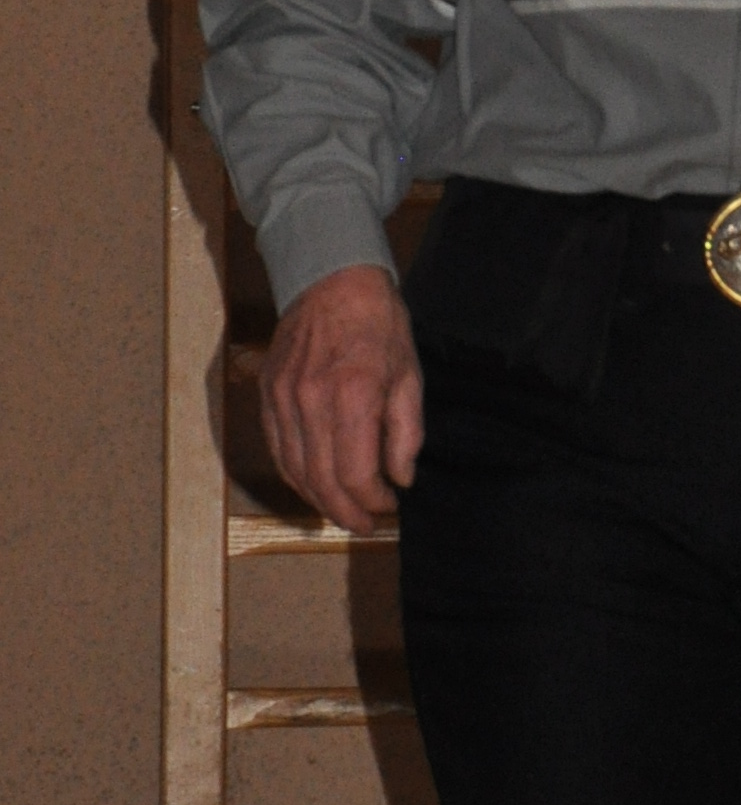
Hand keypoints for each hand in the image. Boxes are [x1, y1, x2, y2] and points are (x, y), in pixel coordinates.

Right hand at [258, 264, 424, 535]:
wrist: (331, 280)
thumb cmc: (378, 324)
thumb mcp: (408, 374)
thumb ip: (405, 432)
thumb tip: (401, 477)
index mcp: (352, 396)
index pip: (354, 474)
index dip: (372, 501)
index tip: (389, 506)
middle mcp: (310, 403)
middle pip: (321, 480)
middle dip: (345, 511)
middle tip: (366, 524)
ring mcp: (282, 400)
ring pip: (295, 471)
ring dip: (319, 500)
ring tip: (343, 511)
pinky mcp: (268, 396)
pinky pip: (278, 450)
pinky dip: (296, 475)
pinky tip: (315, 485)